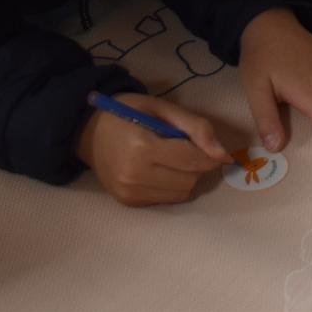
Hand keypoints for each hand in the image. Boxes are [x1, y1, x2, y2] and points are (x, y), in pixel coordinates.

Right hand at [76, 92, 228, 206]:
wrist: (88, 131)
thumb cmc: (128, 112)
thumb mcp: (162, 108)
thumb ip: (196, 127)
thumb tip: (222, 154)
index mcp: (142, 147)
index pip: (192, 160)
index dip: (211, 155)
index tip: (217, 150)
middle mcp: (134, 175)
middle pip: (190, 179)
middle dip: (197, 165)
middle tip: (185, 148)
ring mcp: (129, 192)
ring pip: (181, 193)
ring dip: (186, 177)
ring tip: (171, 159)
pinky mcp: (128, 202)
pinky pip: (166, 200)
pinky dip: (171, 186)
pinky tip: (159, 170)